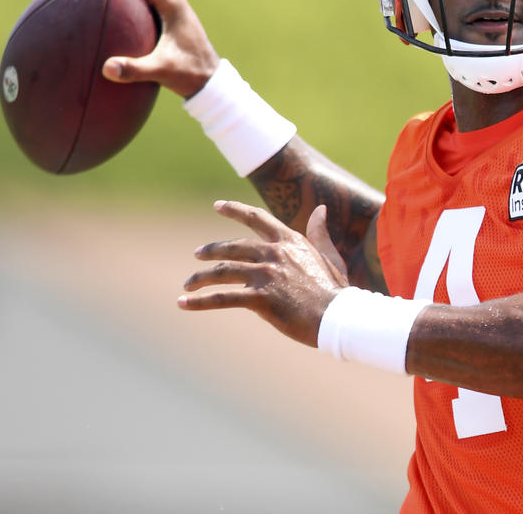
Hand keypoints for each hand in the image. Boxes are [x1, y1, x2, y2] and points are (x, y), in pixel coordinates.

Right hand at [63, 0, 219, 97]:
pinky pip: (137, 3)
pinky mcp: (163, 21)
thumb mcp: (163, 71)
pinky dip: (118, 1)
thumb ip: (136, 69)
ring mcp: (167, 10)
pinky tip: (99, 12)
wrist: (210, 82)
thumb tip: (107, 68)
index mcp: (172, 4)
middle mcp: (170, 1)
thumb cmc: (190, 74)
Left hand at [180, 201, 349, 346]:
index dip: (234, 210)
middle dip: (211, 251)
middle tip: (197, 255)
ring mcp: (266, 274)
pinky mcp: (260, 298)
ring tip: (187, 285)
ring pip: (222, 272)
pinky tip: (183, 304)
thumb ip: (320, 233)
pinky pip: (223, 298)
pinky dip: (200, 302)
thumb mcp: (330, 256)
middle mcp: (274, 253)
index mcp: (289, 241)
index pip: (256, 218)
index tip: (217, 206)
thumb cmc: (336, 290)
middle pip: (232, 247)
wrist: (338, 317)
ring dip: (200, 278)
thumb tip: (321, 210)